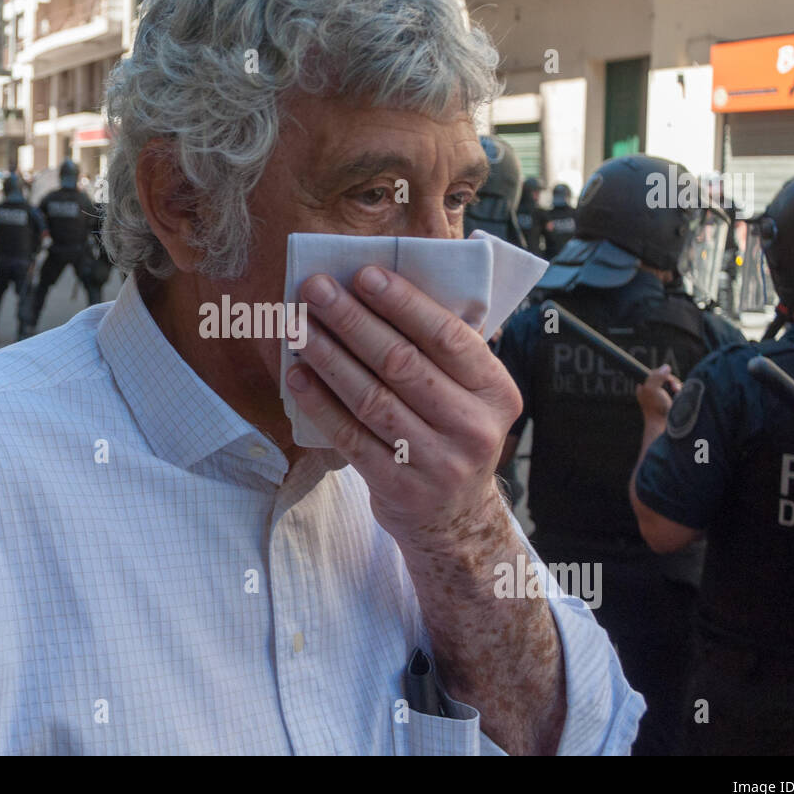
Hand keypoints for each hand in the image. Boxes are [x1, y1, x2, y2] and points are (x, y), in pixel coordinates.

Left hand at [286, 266, 520, 552]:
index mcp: (496, 391)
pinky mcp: (399, 487)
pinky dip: (320, 403)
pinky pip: (351, 437)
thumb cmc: (452, 433)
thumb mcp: (470, 395)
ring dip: (329, 356)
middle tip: (315, 289)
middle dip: (353, 320)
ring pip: (371, 398)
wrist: (455, 519)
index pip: (448, 336)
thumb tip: (380, 289)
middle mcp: (473, 427)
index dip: (403, 303)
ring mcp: (437, 462)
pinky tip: (297, 375)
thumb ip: (442, 350)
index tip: (363, 274)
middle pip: (402, 363)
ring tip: (297, 326)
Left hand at [635, 364, 680, 423]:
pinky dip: (681, 391)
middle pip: (666, 377)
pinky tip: (681, 396)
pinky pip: (679, 390)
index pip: (655, 372)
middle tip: (673, 388)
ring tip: (677, 393)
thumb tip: (666, 367)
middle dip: (672, 381)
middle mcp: (653, 390)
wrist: (665, 425)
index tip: (665, 380)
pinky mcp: (672, 400)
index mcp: (644, 387)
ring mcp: (663, 395)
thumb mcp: (652, 389)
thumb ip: (656, 376)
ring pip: (674, 383)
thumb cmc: (656, 409)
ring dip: (677, 386)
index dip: (662, 374)